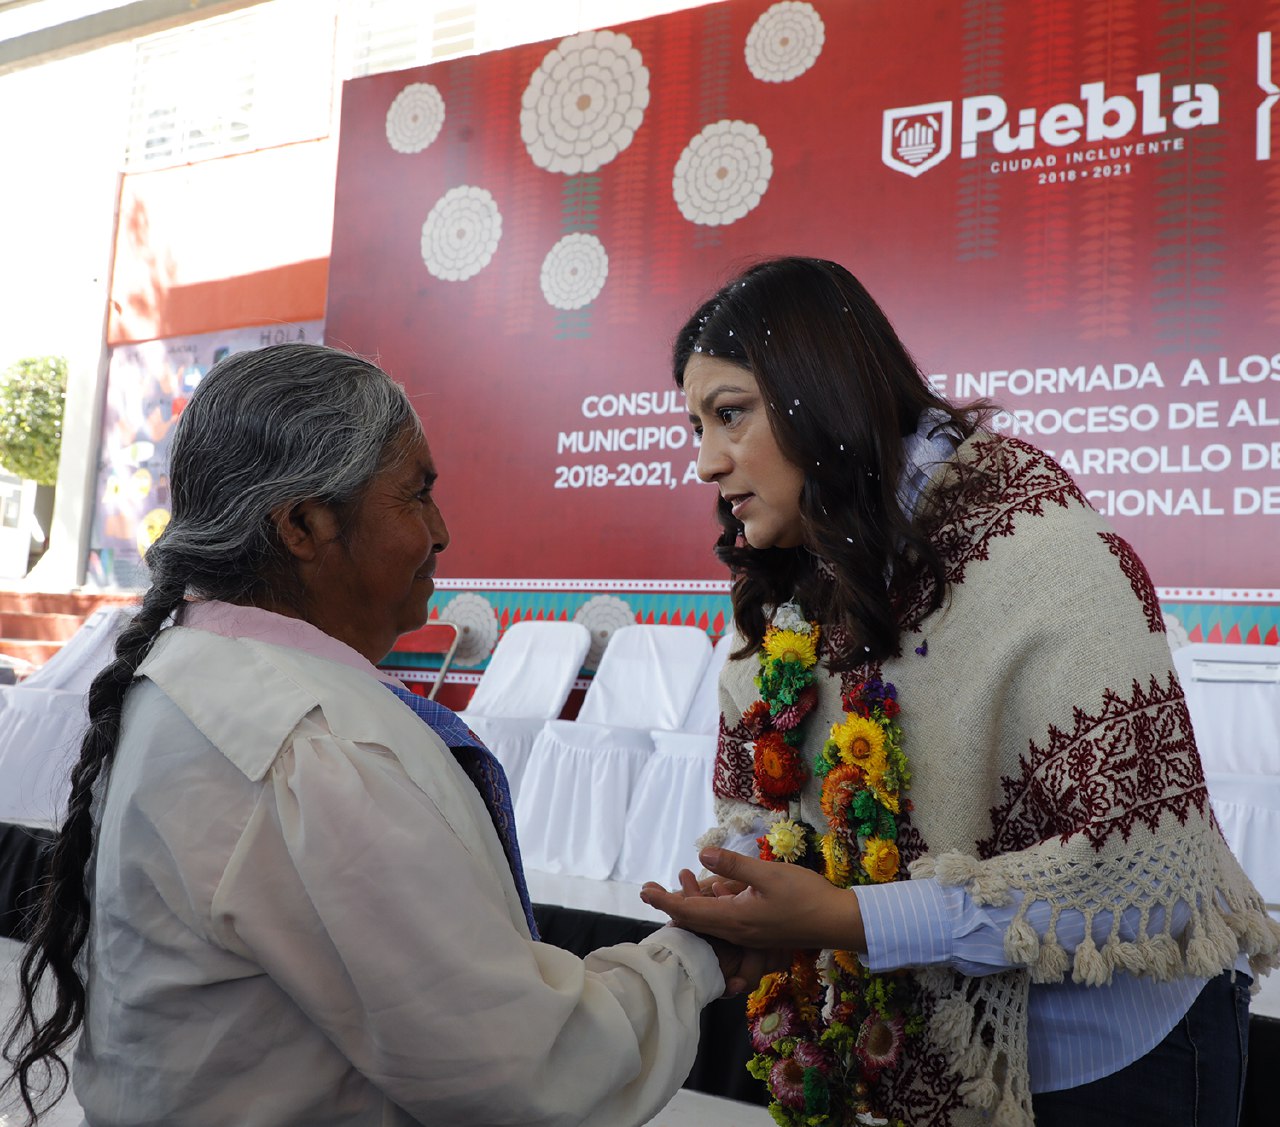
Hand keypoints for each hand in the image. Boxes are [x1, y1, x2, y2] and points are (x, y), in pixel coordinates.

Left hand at [641, 847, 866, 952]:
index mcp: (735, 919)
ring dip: (692, 904)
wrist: (837, 922)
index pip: (690, 912)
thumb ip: (735, 866)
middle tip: (650, 890)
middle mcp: (737, 931)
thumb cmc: (806, 896)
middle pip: (695, 920)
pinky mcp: (759, 931)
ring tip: (680, 882)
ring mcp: (748, 934)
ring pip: (710, 921)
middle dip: (671, 904)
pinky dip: (713, 906)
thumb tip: (703, 855)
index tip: (645, 890)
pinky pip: (726, 921)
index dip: (665, 901)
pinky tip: (717, 890)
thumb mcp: (769, 875)